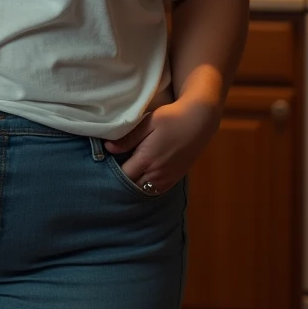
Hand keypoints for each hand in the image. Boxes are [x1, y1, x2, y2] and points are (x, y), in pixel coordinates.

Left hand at [102, 97, 222, 193]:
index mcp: (147, 160)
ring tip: (129, 171)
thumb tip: (108, 148)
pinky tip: (143, 175)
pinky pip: (157, 190)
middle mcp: (157, 174)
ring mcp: (168, 178)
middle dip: (122, 180)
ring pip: (144, 190)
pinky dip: (147, 186)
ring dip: (135, 184)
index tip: (107, 162)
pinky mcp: (176, 178)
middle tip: (116, 167)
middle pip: (132, 186)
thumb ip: (128, 138)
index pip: (122, 175)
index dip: (113, 171)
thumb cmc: (171, 118)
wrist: (199, 121)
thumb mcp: (148, 123)